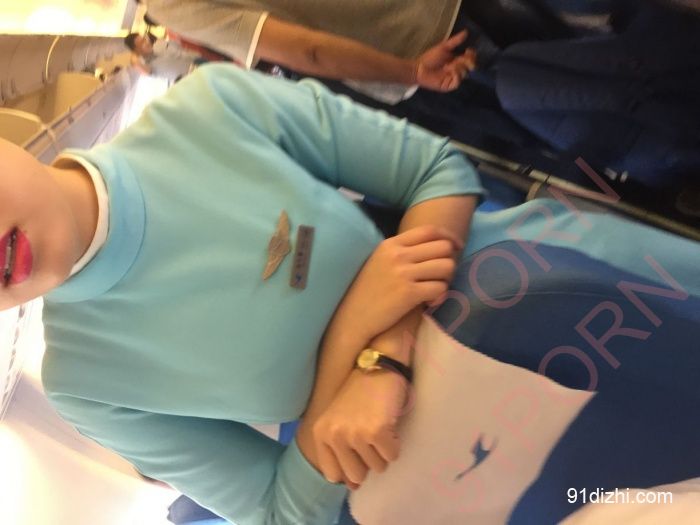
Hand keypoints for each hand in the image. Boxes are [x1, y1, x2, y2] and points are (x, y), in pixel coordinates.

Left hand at [310, 369, 408, 488]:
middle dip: (368, 461)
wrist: (377, 365)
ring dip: (383, 451)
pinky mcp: (377, 431)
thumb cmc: (359, 394)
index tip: (357, 453)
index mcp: (321, 434)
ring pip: (377, 467)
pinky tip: (389, 424)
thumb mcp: (338, 420)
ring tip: (379, 427)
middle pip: (357, 476)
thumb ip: (339, 451)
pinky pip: (392, 456)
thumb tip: (352, 486)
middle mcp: (335, 436)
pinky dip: (395, 444)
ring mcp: (356, 434)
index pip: (333, 474)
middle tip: (371, 438)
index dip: (349, 468)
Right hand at [336, 225, 462, 344]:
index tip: (455, 247)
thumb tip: (434, 246)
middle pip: (443, 247)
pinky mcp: (409, 294)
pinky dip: (440, 296)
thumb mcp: (379, 260)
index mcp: (391, 244)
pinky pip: (440, 288)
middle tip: (441, 275)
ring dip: (446, 279)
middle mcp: (398, 255)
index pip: (429, 230)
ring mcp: (404, 274)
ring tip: (435, 288)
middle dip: (449, 260)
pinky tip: (430, 302)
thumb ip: (402, 251)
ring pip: (447, 267)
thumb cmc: (367, 290)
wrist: (353, 317)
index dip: (448, 237)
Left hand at [415, 30, 476, 91]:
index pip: (470, 59)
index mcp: (456, 60)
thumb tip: (466, 32)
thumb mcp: (444, 47)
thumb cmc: (429, 58)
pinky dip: (456, 76)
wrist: (419, 68)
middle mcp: (456, 70)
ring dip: (458, 68)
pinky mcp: (448, 86)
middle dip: (467, 62)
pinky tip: (450, 71)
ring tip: (448, 66)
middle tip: (461, 59)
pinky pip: (457, 82)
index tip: (468, 50)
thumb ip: (455, 41)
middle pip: (470, 67)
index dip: (472, 55)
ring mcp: (453, 78)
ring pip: (464, 74)